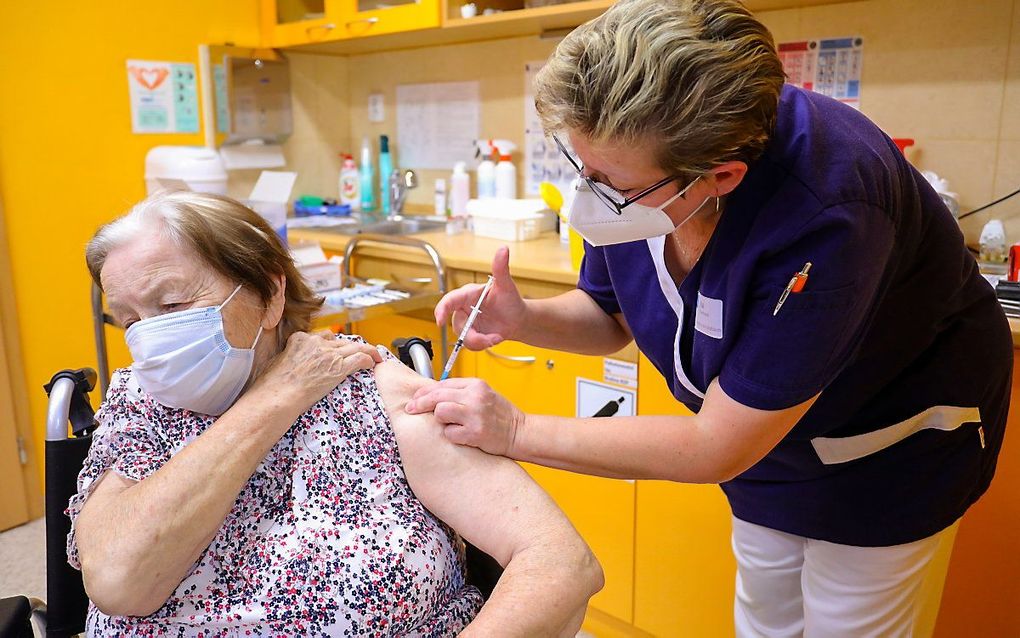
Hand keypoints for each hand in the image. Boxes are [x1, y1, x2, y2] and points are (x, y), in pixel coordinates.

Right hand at [253, 331, 382, 408]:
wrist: (278, 396)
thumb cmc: (272, 387)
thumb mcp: (276, 363)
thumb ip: (288, 357)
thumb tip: (290, 362)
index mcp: (299, 339)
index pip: (323, 336)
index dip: (332, 344)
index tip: (337, 350)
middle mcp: (316, 343)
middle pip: (340, 340)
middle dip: (350, 347)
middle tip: (359, 353)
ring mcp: (328, 354)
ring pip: (355, 346)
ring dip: (367, 351)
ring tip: (375, 355)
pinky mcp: (338, 367)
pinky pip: (360, 358)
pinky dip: (369, 359)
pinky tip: (373, 363)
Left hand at [404, 377, 524, 456]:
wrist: (519, 432)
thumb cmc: (501, 415)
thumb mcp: (484, 395)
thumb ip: (462, 392)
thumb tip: (433, 395)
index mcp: (476, 385)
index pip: (442, 384)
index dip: (424, 392)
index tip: (415, 399)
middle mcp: (475, 397)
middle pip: (437, 396)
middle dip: (420, 403)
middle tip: (411, 409)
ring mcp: (475, 415)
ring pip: (440, 412)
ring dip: (441, 420)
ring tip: (451, 424)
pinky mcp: (474, 433)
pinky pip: (449, 433)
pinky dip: (452, 436)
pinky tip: (461, 436)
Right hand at [434, 246, 525, 349]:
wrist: (518, 319)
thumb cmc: (511, 300)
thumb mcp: (506, 285)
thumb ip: (501, 268)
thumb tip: (503, 249)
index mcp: (468, 294)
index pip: (450, 300)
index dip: (442, 309)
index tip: (439, 320)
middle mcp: (464, 308)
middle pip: (457, 324)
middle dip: (473, 335)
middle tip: (490, 338)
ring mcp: (467, 323)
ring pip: (463, 337)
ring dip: (480, 341)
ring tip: (496, 337)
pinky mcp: (471, 335)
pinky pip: (470, 344)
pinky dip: (483, 344)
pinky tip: (494, 338)